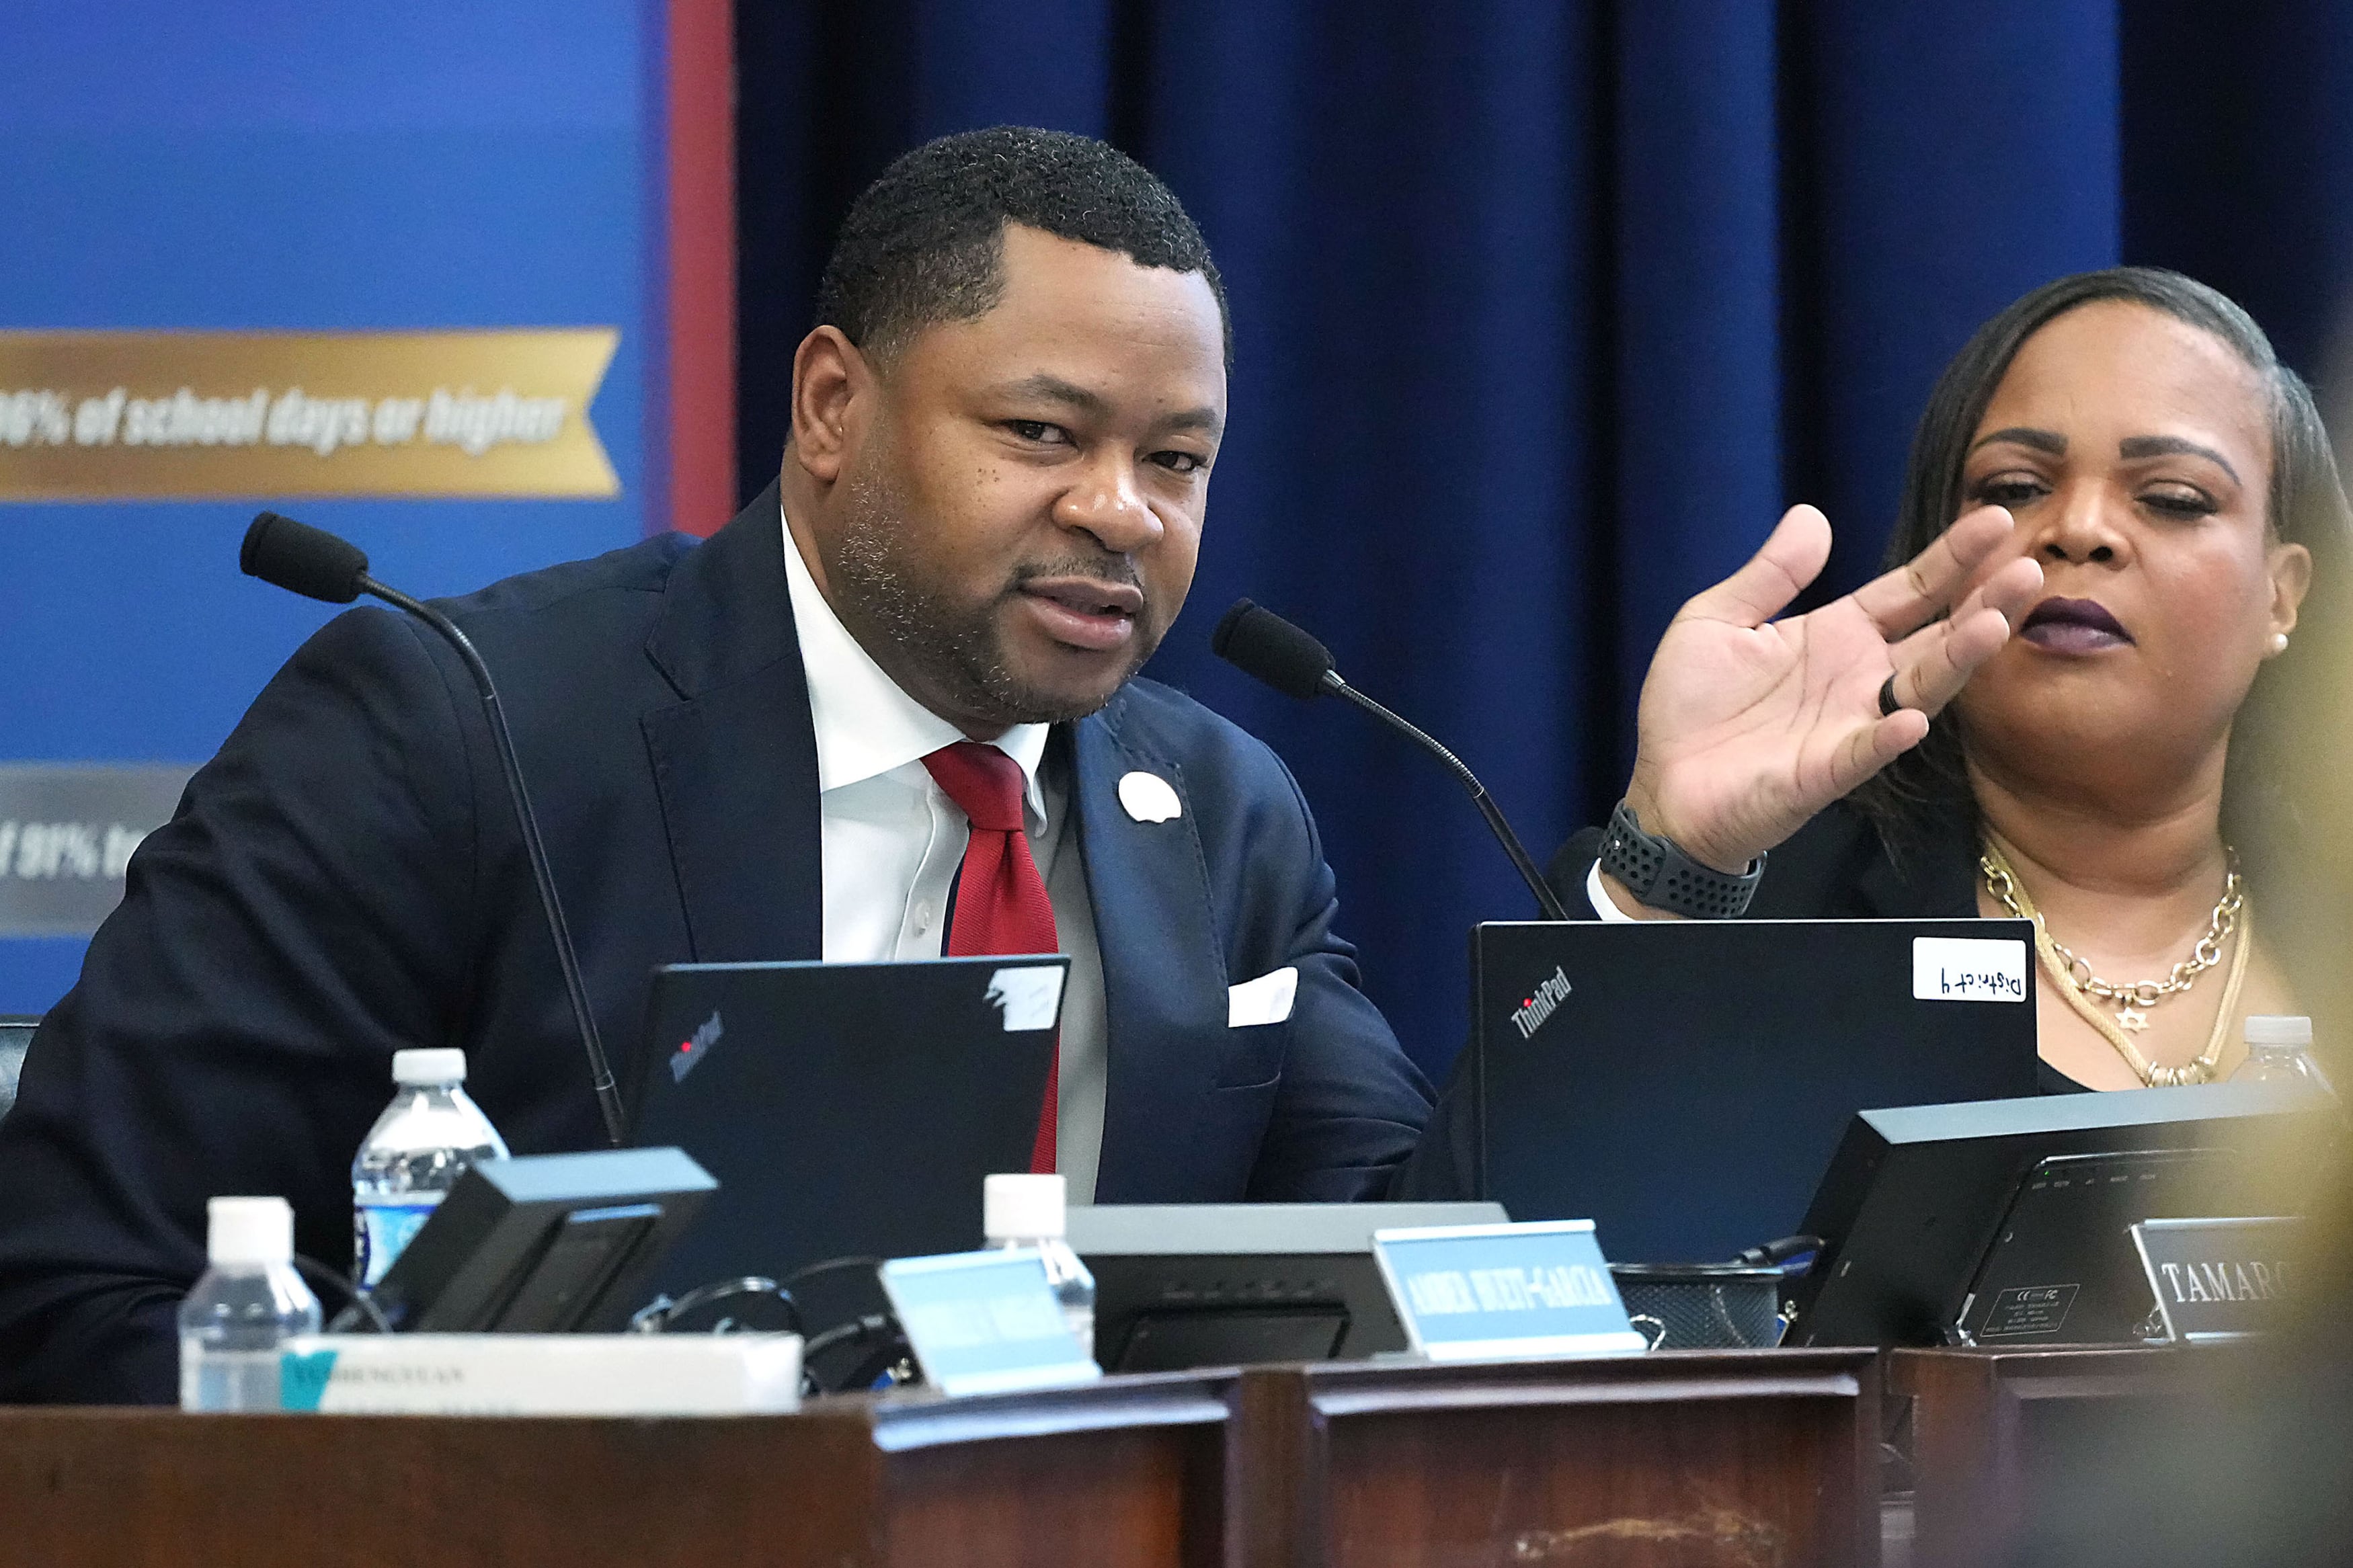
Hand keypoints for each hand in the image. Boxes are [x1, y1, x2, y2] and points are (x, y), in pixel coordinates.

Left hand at [1620, 503, 2042, 875]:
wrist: (1660, 786)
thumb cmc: (1690, 707)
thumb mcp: (1715, 620)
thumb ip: (1768, 574)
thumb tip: (1812, 515)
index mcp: (1837, 635)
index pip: (1909, 589)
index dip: (1951, 557)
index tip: (1997, 519)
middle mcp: (1858, 678)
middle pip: (1936, 635)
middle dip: (1983, 602)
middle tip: (2029, 569)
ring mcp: (1849, 726)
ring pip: (1921, 690)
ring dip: (1958, 659)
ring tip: (1995, 623)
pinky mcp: (1824, 773)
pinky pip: (1864, 753)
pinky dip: (1888, 737)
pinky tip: (1912, 719)